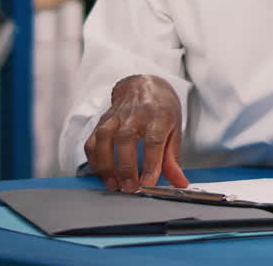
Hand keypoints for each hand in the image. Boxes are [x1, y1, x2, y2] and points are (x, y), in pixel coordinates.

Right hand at [84, 74, 188, 193]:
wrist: (144, 85)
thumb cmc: (160, 109)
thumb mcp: (175, 129)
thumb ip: (173, 158)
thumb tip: (179, 182)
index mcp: (158, 116)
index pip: (154, 140)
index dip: (151, 163)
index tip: (148, 182)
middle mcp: (135, 114)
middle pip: (126, 139)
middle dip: (126, 167)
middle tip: (130, 187)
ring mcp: (116, 117)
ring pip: (105, 138)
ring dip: (106, 165)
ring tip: (113, 184)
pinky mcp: (102, 121)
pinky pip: (93, 141)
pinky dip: (94, 160)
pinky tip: (101, 174)